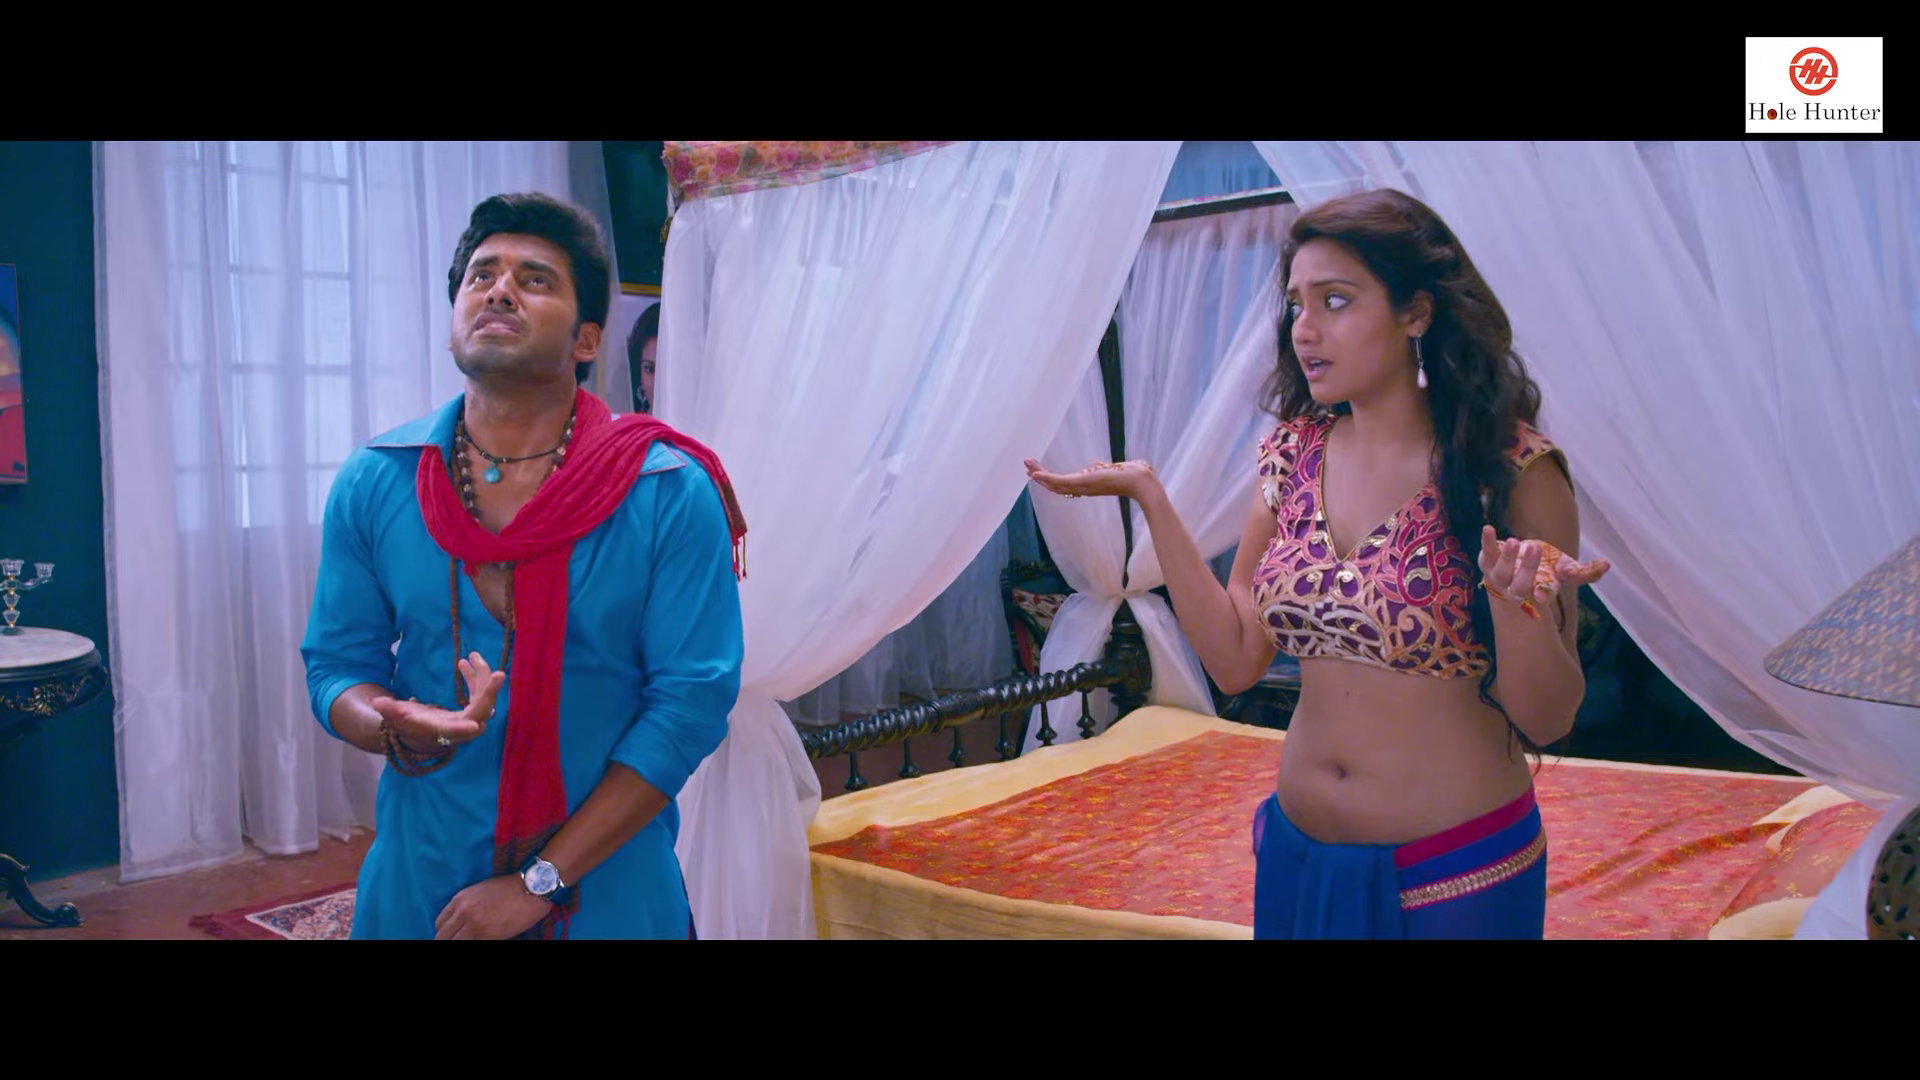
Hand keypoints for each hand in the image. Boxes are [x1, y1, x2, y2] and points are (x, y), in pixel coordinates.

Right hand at [369, 652, 503, 753]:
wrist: (421, 731)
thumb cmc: (407, 725)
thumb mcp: (396, 717)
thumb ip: (389, 710)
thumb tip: (378, 703)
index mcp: (442, 732)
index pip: (454, 733)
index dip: (463, 730)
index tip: (473, 726)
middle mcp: (461, 728)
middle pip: (480, 712)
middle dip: (489, 694)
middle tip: (499, 674)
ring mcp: (470, 718)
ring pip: (484, 699)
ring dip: (482, 677)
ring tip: (474, 656)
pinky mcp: (472, 709)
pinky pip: (480, 692)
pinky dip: (476, 677)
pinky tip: (466, 661)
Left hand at [434, 874, 552, 939]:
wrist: (531, 887)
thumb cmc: (510, 887)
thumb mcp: (481, 890)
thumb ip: (467, 905)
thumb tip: (461, 922)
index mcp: (460, 899)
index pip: (439, 923)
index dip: (443, 933)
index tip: (450, 936)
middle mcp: (463, 912)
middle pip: (442, 937)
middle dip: (446, 941)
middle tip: (458, 940)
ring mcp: (474, 925)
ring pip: (454, 943)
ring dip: (459, 942)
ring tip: (471, 939)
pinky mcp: (488, 935)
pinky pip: (472, 944)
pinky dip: (473, 943)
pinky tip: (480, 940)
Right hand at [1024, 458, 1156, 500]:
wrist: (1142, 482)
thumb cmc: (1135, 476)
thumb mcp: (1113, 469)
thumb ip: (1103, 467)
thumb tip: (1096, 464)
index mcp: (1089, 486)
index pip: (1065, 485)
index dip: (1050, 480)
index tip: (1039, 473)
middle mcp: (1083, 489)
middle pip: (1055, 486)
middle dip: (1040, 477)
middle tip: (1026, 467)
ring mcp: (1082, 487)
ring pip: (1054, 484)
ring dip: (1038, 475)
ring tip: (1026, 464)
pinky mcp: (1083, 482)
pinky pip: (1059, 482)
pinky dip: (1045, 478)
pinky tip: (1034, 473)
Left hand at [1478, 526, 1610, 618]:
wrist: (1514, 571)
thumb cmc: (1544, 572)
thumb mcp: (1566, 571)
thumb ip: (1584, 571)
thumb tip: (1606, 565)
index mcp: (1538, 592)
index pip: (1541, 596)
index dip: (1542, 594)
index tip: (1542, 595)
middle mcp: (1517, 588)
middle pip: (1521, 583)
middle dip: (1528, 568)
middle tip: (1538, 548)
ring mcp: (1500, 577)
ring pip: (1501, 571)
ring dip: (1507, 557)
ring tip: (1515, 541)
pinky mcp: (1488, 562)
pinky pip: (1486, 553)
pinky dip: (1487, 542)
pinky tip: (1488, 528)